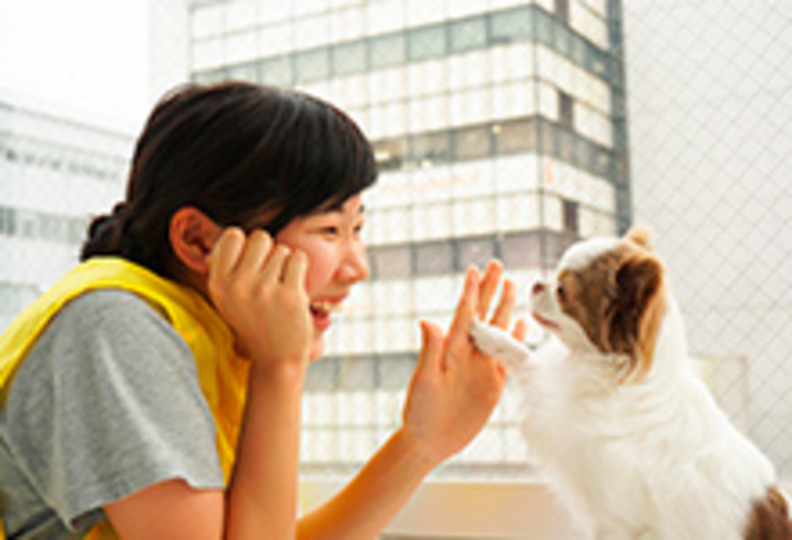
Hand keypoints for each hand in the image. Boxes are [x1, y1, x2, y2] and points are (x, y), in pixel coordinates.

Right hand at [207, 228, 311, 374]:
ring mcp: (264, 290)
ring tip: (280, 288)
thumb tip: (231, 234)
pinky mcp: (290, 294)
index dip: (246, 245)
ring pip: (282, 249)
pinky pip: (299, 258)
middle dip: (269, 251)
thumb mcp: (228, 299)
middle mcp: (238, 285)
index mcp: (219, 284)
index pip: (233, 235)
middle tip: (270, 276)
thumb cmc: (254, 323)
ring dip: (285, 264)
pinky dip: (300, 268)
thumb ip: (226, 268)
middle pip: (260, 237)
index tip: (252, 262)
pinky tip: (293, 287)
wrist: (277, 359)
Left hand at [400, 261, 527, 464]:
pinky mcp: (493, 384)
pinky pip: (508, 357)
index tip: (475, 269)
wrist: (430, 440)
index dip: (471, 291)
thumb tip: (427, 321)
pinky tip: (521, 323)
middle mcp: (467, 353)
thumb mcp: (424, 381)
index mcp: (450, 349)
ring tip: (510, 284)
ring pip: (497, 330)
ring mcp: (481, 366)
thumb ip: (429, 352)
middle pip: (483, 314)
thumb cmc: (419, 411)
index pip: (464, 313)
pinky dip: (515, 339)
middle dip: (490, 289)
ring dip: (504, 307)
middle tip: (497, 264)